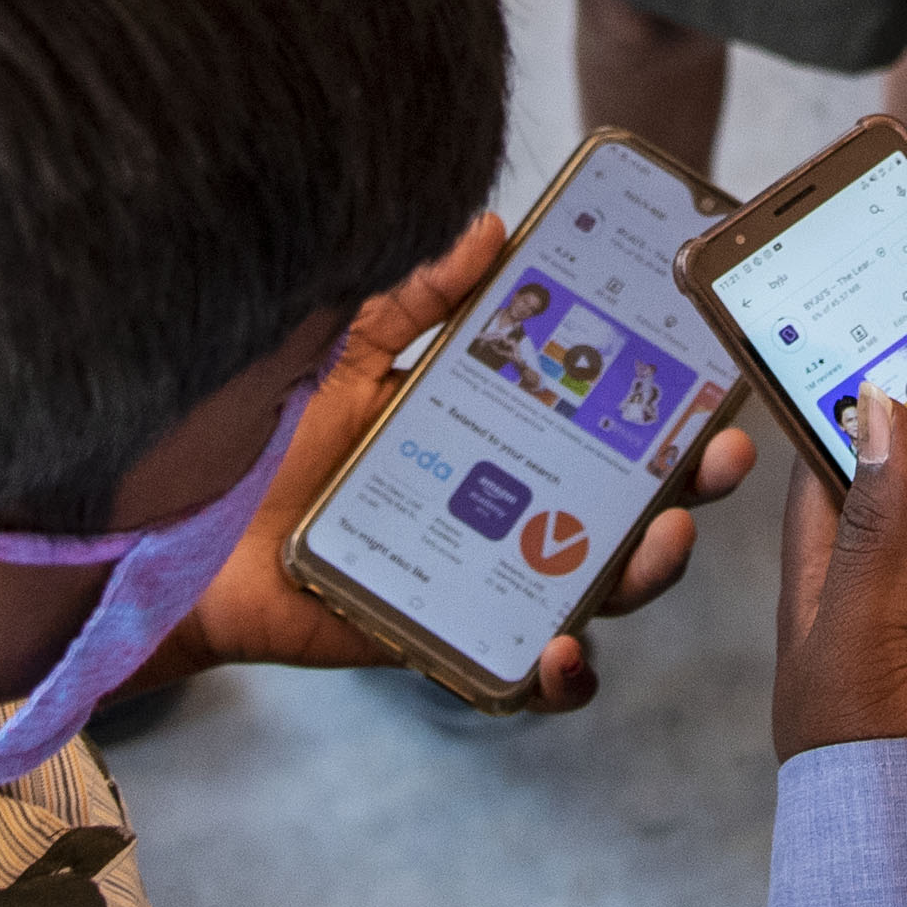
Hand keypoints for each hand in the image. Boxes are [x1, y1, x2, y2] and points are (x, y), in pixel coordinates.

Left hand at [182, 212, 765, 706]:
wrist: (188, 542)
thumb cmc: (272, 444)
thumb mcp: (350, 355)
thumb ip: (416, 299)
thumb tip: (489, 228)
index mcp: (502, 439)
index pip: (608, 426)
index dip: (671, 410)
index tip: (717, 378)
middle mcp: (512, 514)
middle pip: (629, 510)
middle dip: (692, 491)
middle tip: (718, 460)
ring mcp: (489, 581)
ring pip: (601, 592)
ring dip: (646, 573)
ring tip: (659, 544)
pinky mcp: (450, 643)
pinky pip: (526, 678)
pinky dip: (559, 676)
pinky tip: (561, 651)